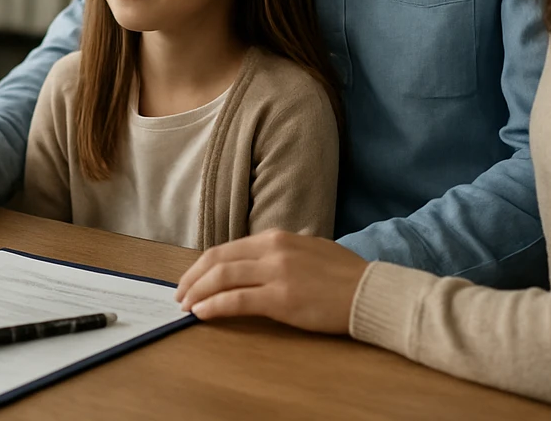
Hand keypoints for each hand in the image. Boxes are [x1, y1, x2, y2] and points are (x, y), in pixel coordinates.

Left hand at [173, 230, 368, 333]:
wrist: (369, 292)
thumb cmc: (344, 275)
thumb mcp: (308, 250)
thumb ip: (281, 253)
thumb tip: (257, 263)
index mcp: (276, 237)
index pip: (227, 248)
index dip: (203, 265)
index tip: (191, 278)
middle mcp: (272, 249)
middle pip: (218, 260)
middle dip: (193, 278)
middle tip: (181, 294)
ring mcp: (276, 273)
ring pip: (222, 278)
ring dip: (198, 292)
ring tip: (187, 306)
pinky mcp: (281, 298)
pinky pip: (236, 301)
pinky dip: (214, 306)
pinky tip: (202, 313)